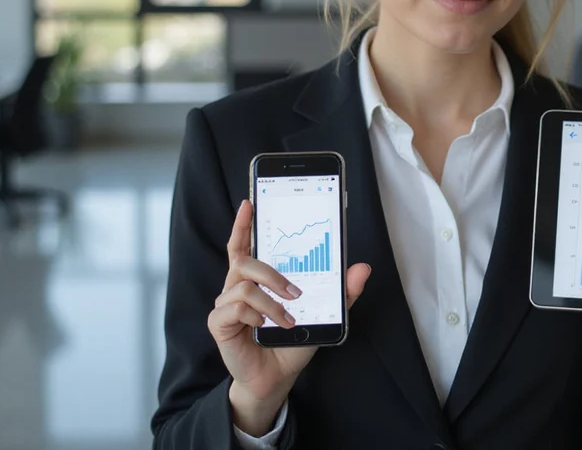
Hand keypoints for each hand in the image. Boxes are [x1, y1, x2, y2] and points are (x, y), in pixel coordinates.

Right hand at [208, 200, 369, 431]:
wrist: (277, 378)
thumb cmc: (292, 342)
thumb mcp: (324, 314)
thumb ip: (342, 291)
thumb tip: (362, 268)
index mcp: (256, 279)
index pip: (244, 245)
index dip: (243, 224)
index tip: (249, 202)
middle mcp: (237, 286)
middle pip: (246, 260)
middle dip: (273, 272)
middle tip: (296, 292)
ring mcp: (226, 304)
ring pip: (244, 282)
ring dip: (271, 299)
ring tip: (287, 319)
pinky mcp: (219, 323)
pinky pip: (235, 306)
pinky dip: (256, 315)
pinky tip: (264, 328)